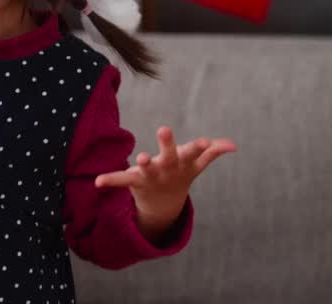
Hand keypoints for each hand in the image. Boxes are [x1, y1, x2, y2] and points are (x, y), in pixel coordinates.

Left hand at [95, 125, 235, 240]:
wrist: (164, 203)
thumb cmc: (179, 173)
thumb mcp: (194, 164)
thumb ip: (211, 152)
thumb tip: (233, 145)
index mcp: (182, 163)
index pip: (193, 153)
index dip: (199, 147)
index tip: (205, 141)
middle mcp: (168, 169)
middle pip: (169, 156)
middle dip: (167, 144)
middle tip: (164, 128)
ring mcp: (152, 176)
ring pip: (148, 168)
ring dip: (145, 164)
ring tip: (140, 158)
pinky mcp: (135, 180)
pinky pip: (121, 180)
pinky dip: (110, 180)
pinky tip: (98, 181)